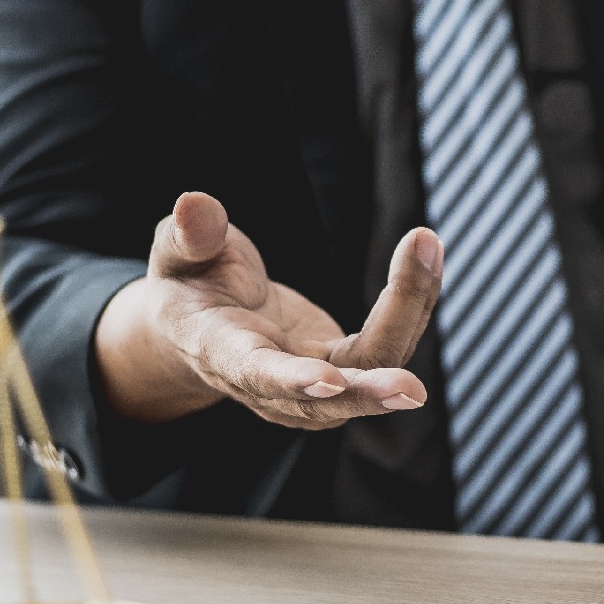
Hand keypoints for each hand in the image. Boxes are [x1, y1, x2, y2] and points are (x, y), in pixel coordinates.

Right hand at [94, 191, 442, 429]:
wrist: (205, 327)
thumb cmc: (190, 286)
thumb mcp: (177, 255)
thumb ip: (188, 237)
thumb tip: (194, 206)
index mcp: (222, 354)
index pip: (257, 374)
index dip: (291, 379)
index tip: (328, 381)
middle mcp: (274, 384)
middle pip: (330, 397)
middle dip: (370, 391)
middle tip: (412, 390)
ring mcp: (315, 384)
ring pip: (373, 364)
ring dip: (408, 311)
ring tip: (425, 247)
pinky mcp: (346, 367)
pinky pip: (390, 340)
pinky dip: (414, 298)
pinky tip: (426, 250)